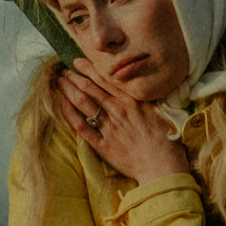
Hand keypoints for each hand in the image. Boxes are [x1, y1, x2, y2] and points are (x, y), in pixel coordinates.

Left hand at [55, 61, 192, 186]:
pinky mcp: (102, 144)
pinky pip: (81, 126)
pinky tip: (62, 105)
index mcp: (131, 100)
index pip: (105, 79)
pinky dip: (70, 114)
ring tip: (59, 83)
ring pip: (83, 103)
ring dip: (69, 91)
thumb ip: (141, 99)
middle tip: (64, 71)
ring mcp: (108, 127)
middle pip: (90, 88)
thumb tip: (132, 87)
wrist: (163, 164)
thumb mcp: (157, 111)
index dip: (88, 68)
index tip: (78, 61)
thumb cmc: (165, 139)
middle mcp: (118, 110)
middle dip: (74, 78)